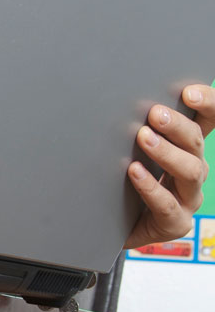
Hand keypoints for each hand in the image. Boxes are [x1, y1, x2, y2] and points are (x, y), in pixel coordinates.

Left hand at [124, 84, 213, 249]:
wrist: (107, 217)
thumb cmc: (119, 172)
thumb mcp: (127, 142)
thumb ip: (132, 120)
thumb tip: (116, 89)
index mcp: (186, 144)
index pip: (208, 119)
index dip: (207, 104)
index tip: (189, 92)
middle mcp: (193, 167)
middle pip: (196, 142)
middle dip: (177, 125)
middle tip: (155, 114)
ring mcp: (187, 196)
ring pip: (189, 172)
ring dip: (167, 153)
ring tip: (143, 138)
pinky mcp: (175, 222)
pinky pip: (167, 205)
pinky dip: (151, 187)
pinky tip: (135, 172)